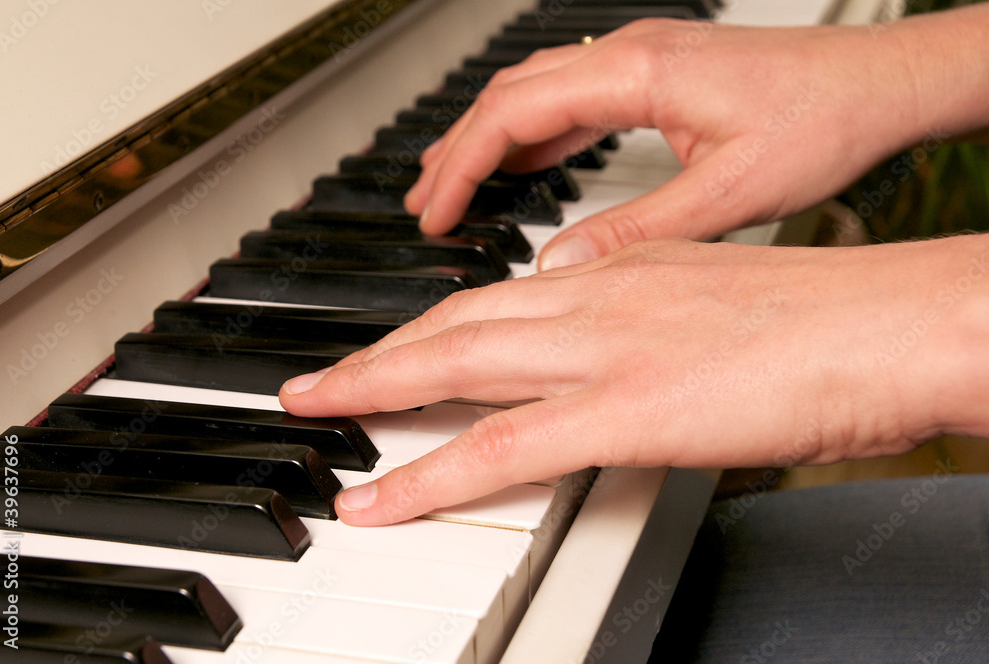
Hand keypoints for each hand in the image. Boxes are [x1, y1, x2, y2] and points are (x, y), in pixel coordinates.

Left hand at [279, 235, 988, 525]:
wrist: (889, 322)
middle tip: (323, 376)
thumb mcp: (710, 290)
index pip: (497, 295)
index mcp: (619, 273)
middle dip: (379, 352)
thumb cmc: (821, 314)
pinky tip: (381, 498)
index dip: (433, 321)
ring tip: (321, 413)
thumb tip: (602, 316)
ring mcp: (601, 353)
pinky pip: (499, 449)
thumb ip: (643, 302)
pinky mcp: (622, 411)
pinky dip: (428, 475)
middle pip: (456, 323)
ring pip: (457, 367)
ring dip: (377, 391)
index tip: (396, 341)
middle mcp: (595, 300)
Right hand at [405, 9, 988, 269]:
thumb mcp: (728, 192)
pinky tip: (527, 167)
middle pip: (510, 97)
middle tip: (425, 204)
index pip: (514, 114)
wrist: (880, 84)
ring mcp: (641, 61)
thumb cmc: (825, 118)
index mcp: (636, 73)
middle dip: (458, 151)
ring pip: (537, 94)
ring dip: (491, 141)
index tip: (434, 212)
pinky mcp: (656, 77)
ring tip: (455, 186)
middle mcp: (629, 55)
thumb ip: (637, 231)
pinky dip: (536, 136)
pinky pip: (573, 100)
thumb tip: (564, 266)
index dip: (463, 166)